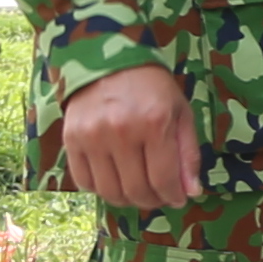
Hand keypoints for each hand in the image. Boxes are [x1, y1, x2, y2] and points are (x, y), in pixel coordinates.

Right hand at [56, 65, 202, 211]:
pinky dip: (100, 189)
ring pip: (109, 191)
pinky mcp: (70, 140)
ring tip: (138, 192)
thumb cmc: (152, 88)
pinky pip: (83, 181)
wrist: (108, 60)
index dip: (173, 196)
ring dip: (127, 200)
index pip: (163, 179)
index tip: (178, 199)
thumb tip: (191, 192)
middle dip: (152, 201)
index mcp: (154, 124)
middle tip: (159, 197)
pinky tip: (114, 180)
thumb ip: (188, 154)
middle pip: (136, 189)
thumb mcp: (181, 113)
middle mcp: (121, 132)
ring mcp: (92, 137)